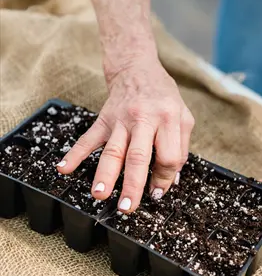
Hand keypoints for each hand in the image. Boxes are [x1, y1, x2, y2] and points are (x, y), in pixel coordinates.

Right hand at [57, 56, 194, 212]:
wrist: (137, 68)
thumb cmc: (163, 96)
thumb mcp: (183, 117)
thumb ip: (180, 148)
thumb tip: (169, 181)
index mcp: (167, 119)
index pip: (168, 156)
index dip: (164, 178)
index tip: (156, 193)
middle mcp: (143, 119)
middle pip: (138, 156)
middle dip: (132, 184)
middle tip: (127, 207)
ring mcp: (120, 120)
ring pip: (112, 150)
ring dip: (104, 174)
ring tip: (99, 194)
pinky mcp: (103, 119)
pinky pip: (88, 138)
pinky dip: (74, 154)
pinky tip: (64, 168)